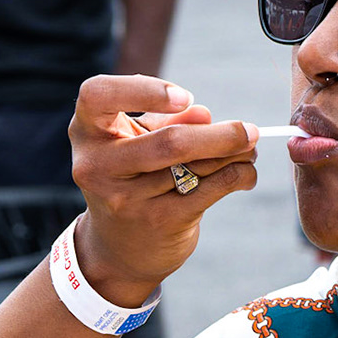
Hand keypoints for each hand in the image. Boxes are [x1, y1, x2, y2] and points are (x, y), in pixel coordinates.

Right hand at [66, 74, 259, 305]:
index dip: (144, 90)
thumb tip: (204, 115)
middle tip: (249, 129)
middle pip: (169, 142)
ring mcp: (126, 199)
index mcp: (87, 133)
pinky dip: (238, 177)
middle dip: (220, 135)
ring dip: (235, 154)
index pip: (98, 95)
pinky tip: (246, 173)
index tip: (185, 97)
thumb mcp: (136, 141)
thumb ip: (166, 121)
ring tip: (250, 147)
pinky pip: (211, 190)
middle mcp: (98, 166)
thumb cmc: (132, 177)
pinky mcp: (158, 222)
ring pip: (196, 166)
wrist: (119, 247)